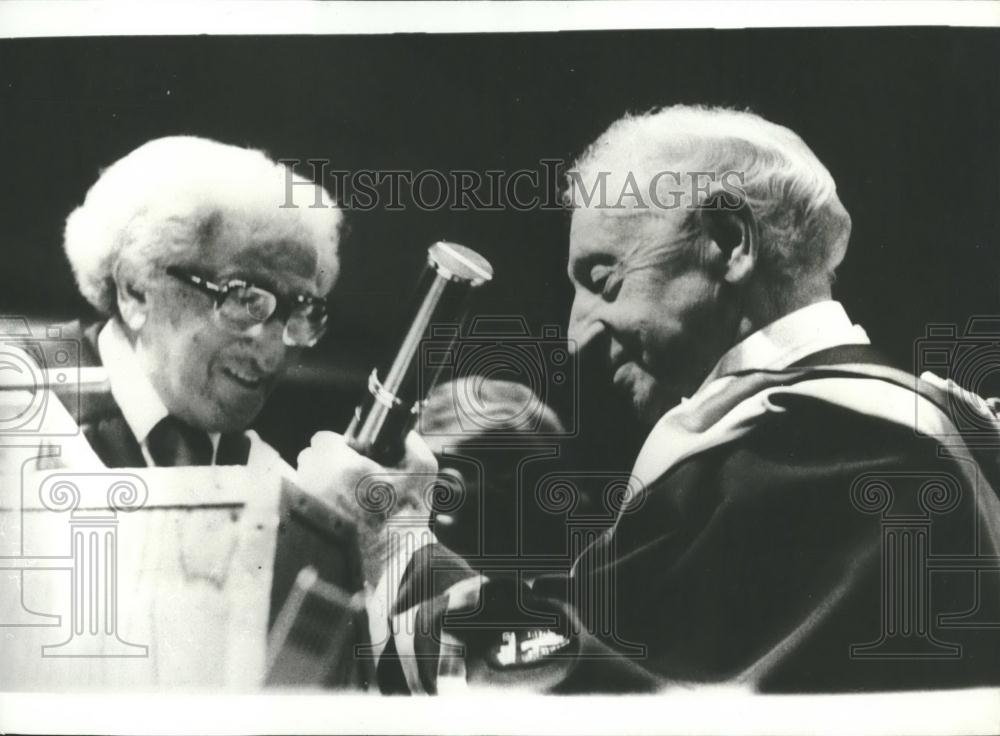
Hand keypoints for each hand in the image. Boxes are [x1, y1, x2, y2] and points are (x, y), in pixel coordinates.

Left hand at [296, 430, 437, 584]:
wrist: (391, 566)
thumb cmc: (405, 522)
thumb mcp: (423, 479)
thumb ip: (416, 449)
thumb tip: (408, 437)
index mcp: (342, 466)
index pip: (323, 439)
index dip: (339, 444)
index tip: (352, 455)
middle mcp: (316, 482)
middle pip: (311, 458)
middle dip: (327, 462)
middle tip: (350, 475)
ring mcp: (307, 505)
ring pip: (306, 481)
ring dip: (321, 482)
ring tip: (346, 497)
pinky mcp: (303, 526)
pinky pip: (305, 504)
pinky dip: (317, 505)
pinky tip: (339, 515)